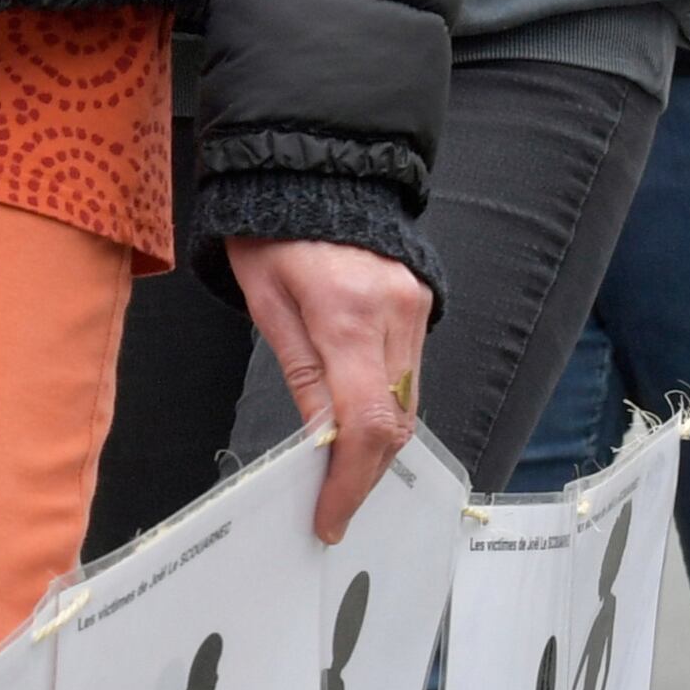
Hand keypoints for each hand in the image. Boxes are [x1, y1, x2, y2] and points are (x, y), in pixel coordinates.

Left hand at [227, 236, 432, 539]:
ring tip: (340, 468)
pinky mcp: (422, 304)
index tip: (331, 516)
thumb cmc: (274, 234)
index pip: (363, 423)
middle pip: (393, 423)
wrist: (315, 173)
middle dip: (363, 473)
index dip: (349, 482)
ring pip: (408, 405)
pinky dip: (386, 407)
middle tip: (331, 503)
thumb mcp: (267, 306)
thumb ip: (301, 378)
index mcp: (347, 315)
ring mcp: (415, 308)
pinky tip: (357, 420)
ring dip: (376, 445)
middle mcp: (394, 314)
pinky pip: (410, 374)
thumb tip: (319, 446)